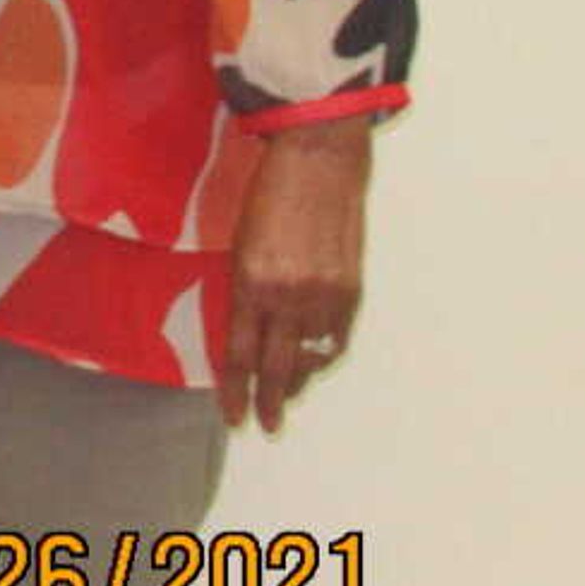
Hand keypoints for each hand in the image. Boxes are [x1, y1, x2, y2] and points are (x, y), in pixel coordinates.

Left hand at [219, 119, 372, 432]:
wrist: (318, 161)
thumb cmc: (268, 194)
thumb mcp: (240, 243)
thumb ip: (243, 289)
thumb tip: (247, 327)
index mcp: (250, 282)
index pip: (240, 354)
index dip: (236, 389)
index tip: (233, 415)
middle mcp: (287, 295)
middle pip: (277, 366)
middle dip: (269, 400)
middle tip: (264, 424)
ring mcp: (323, 294)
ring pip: (311, 356)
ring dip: (299, 379)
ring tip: (288, 394)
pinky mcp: (350, 288)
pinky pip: (337, 337)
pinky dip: (325, 354)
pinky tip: (315, 362)